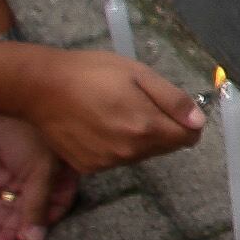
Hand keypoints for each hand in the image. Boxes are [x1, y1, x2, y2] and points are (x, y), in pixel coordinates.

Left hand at [0, 110, 74, 239]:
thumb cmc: (29, 129)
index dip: (42, 224)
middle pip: (24, 212)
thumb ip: (37, 203)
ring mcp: (13, 176)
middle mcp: (37, 178)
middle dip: (10, 230)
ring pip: (3, 210)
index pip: (55, 206)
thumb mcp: (41, 168)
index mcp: (60, 174)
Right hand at [20, 47, 203, 175]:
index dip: (186, 121)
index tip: (172, 106)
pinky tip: (97, 123)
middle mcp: (129, 152)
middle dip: (160, 127)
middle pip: (165, 146)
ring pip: (140, 153)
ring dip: (137, 136)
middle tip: (136, 101)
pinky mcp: (89, 167)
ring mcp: (108, 163)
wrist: (41, 87)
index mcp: (146, 128)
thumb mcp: (138, 74)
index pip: (188, 137)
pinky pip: (115, 158)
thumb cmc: (91, 72)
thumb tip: (199, 121)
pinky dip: (114, 144)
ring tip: (113, 109)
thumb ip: (173, 100)